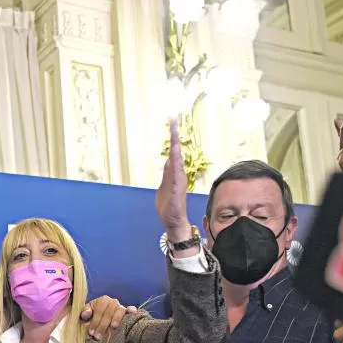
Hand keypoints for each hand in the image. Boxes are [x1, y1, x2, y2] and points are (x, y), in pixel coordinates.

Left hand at [80, 296, 136, 340]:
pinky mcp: (127, 312)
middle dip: (102, 325)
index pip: (99, 310)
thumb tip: (86, 314)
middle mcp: (112, 302)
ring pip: (119, 311)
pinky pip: (130, 309)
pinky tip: (132, 312)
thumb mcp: (86, 314)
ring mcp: (120, 307)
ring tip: (113, 327)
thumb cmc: (92, 315)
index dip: (95, 322)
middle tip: (98, 336)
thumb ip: (84, 313)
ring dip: (116, 319)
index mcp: (102, 300)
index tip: (91, 332)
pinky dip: (131, 310)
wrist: (100, 317)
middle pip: (108, 312)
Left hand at [156, 119, 190, 243]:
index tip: (172, 123)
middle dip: (174, 136)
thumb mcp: (165, 186)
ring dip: (175, 146)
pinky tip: (175, 155)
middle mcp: (178, 174)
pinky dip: (176, 164)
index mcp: (174, 173)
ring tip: (174, 131)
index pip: (173, 152)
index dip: (173, 138)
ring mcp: (178, 181)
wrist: (174, 222)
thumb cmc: (169, 206)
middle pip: (175, 152)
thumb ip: (167, 174)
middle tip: (174, 120)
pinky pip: (176, 174)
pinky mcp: (177, 190)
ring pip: (176, 160)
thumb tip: (168, 161)